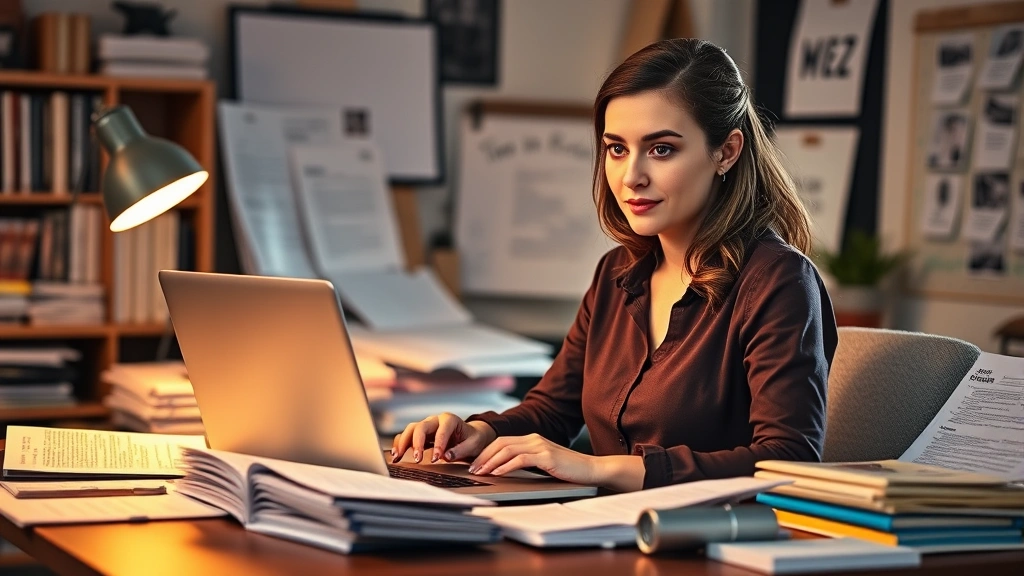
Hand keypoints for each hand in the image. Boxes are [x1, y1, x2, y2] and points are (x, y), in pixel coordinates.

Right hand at [391, 413, 496, 463]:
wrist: (470, 435)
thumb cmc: (473, 439)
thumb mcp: (473, 444)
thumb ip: (461, 450)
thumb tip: (446, 456)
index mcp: (450, 420)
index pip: (441, 430)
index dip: (438, 444)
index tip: (435, 459)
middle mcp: (436, 420)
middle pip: (421, 427)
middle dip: (417, 443)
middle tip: (417, 459)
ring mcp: (427, 426)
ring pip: (411, 429)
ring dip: (403, 442)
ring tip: (398, 457)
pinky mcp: (421, 433)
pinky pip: (407, 435)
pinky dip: (400, 443)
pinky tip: (397, 455)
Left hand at [467, 433, 597, 484]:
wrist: (591, 469)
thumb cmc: (568, 470)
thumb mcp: (543, 463)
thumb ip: (527, 462)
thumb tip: (504, 470)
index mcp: (532, 439)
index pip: (502, 442)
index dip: (486, 452)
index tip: (475, 464)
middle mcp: (534, 439)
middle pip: (500, 443)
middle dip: (483, 456)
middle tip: (472, 469)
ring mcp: (540, 446)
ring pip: (507, 450)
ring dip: (491, 462)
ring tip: (480, 472)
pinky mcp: (546, 456)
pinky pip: (520, 459)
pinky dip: (506, 466)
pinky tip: (498, 473)